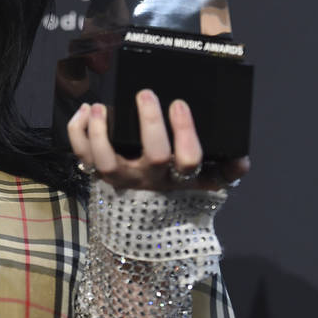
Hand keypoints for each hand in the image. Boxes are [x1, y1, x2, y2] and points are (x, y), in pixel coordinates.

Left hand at [66, 88, 249, 190]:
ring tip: (100, 106)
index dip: (187, 134)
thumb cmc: (177, 185)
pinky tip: (84, 111)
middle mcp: (152, 178)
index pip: (191, 161)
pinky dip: (77, 132)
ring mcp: (123, 177)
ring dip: (101, 132)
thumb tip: (240, 148)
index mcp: (181, 177)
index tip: (180, 104)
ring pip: (108, 162)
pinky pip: (82, 156)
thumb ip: (223, 164)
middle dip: (151, 122)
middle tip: (147, 93)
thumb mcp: (206, 178)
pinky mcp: (98, 173)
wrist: (145, 224)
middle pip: (155, 156)